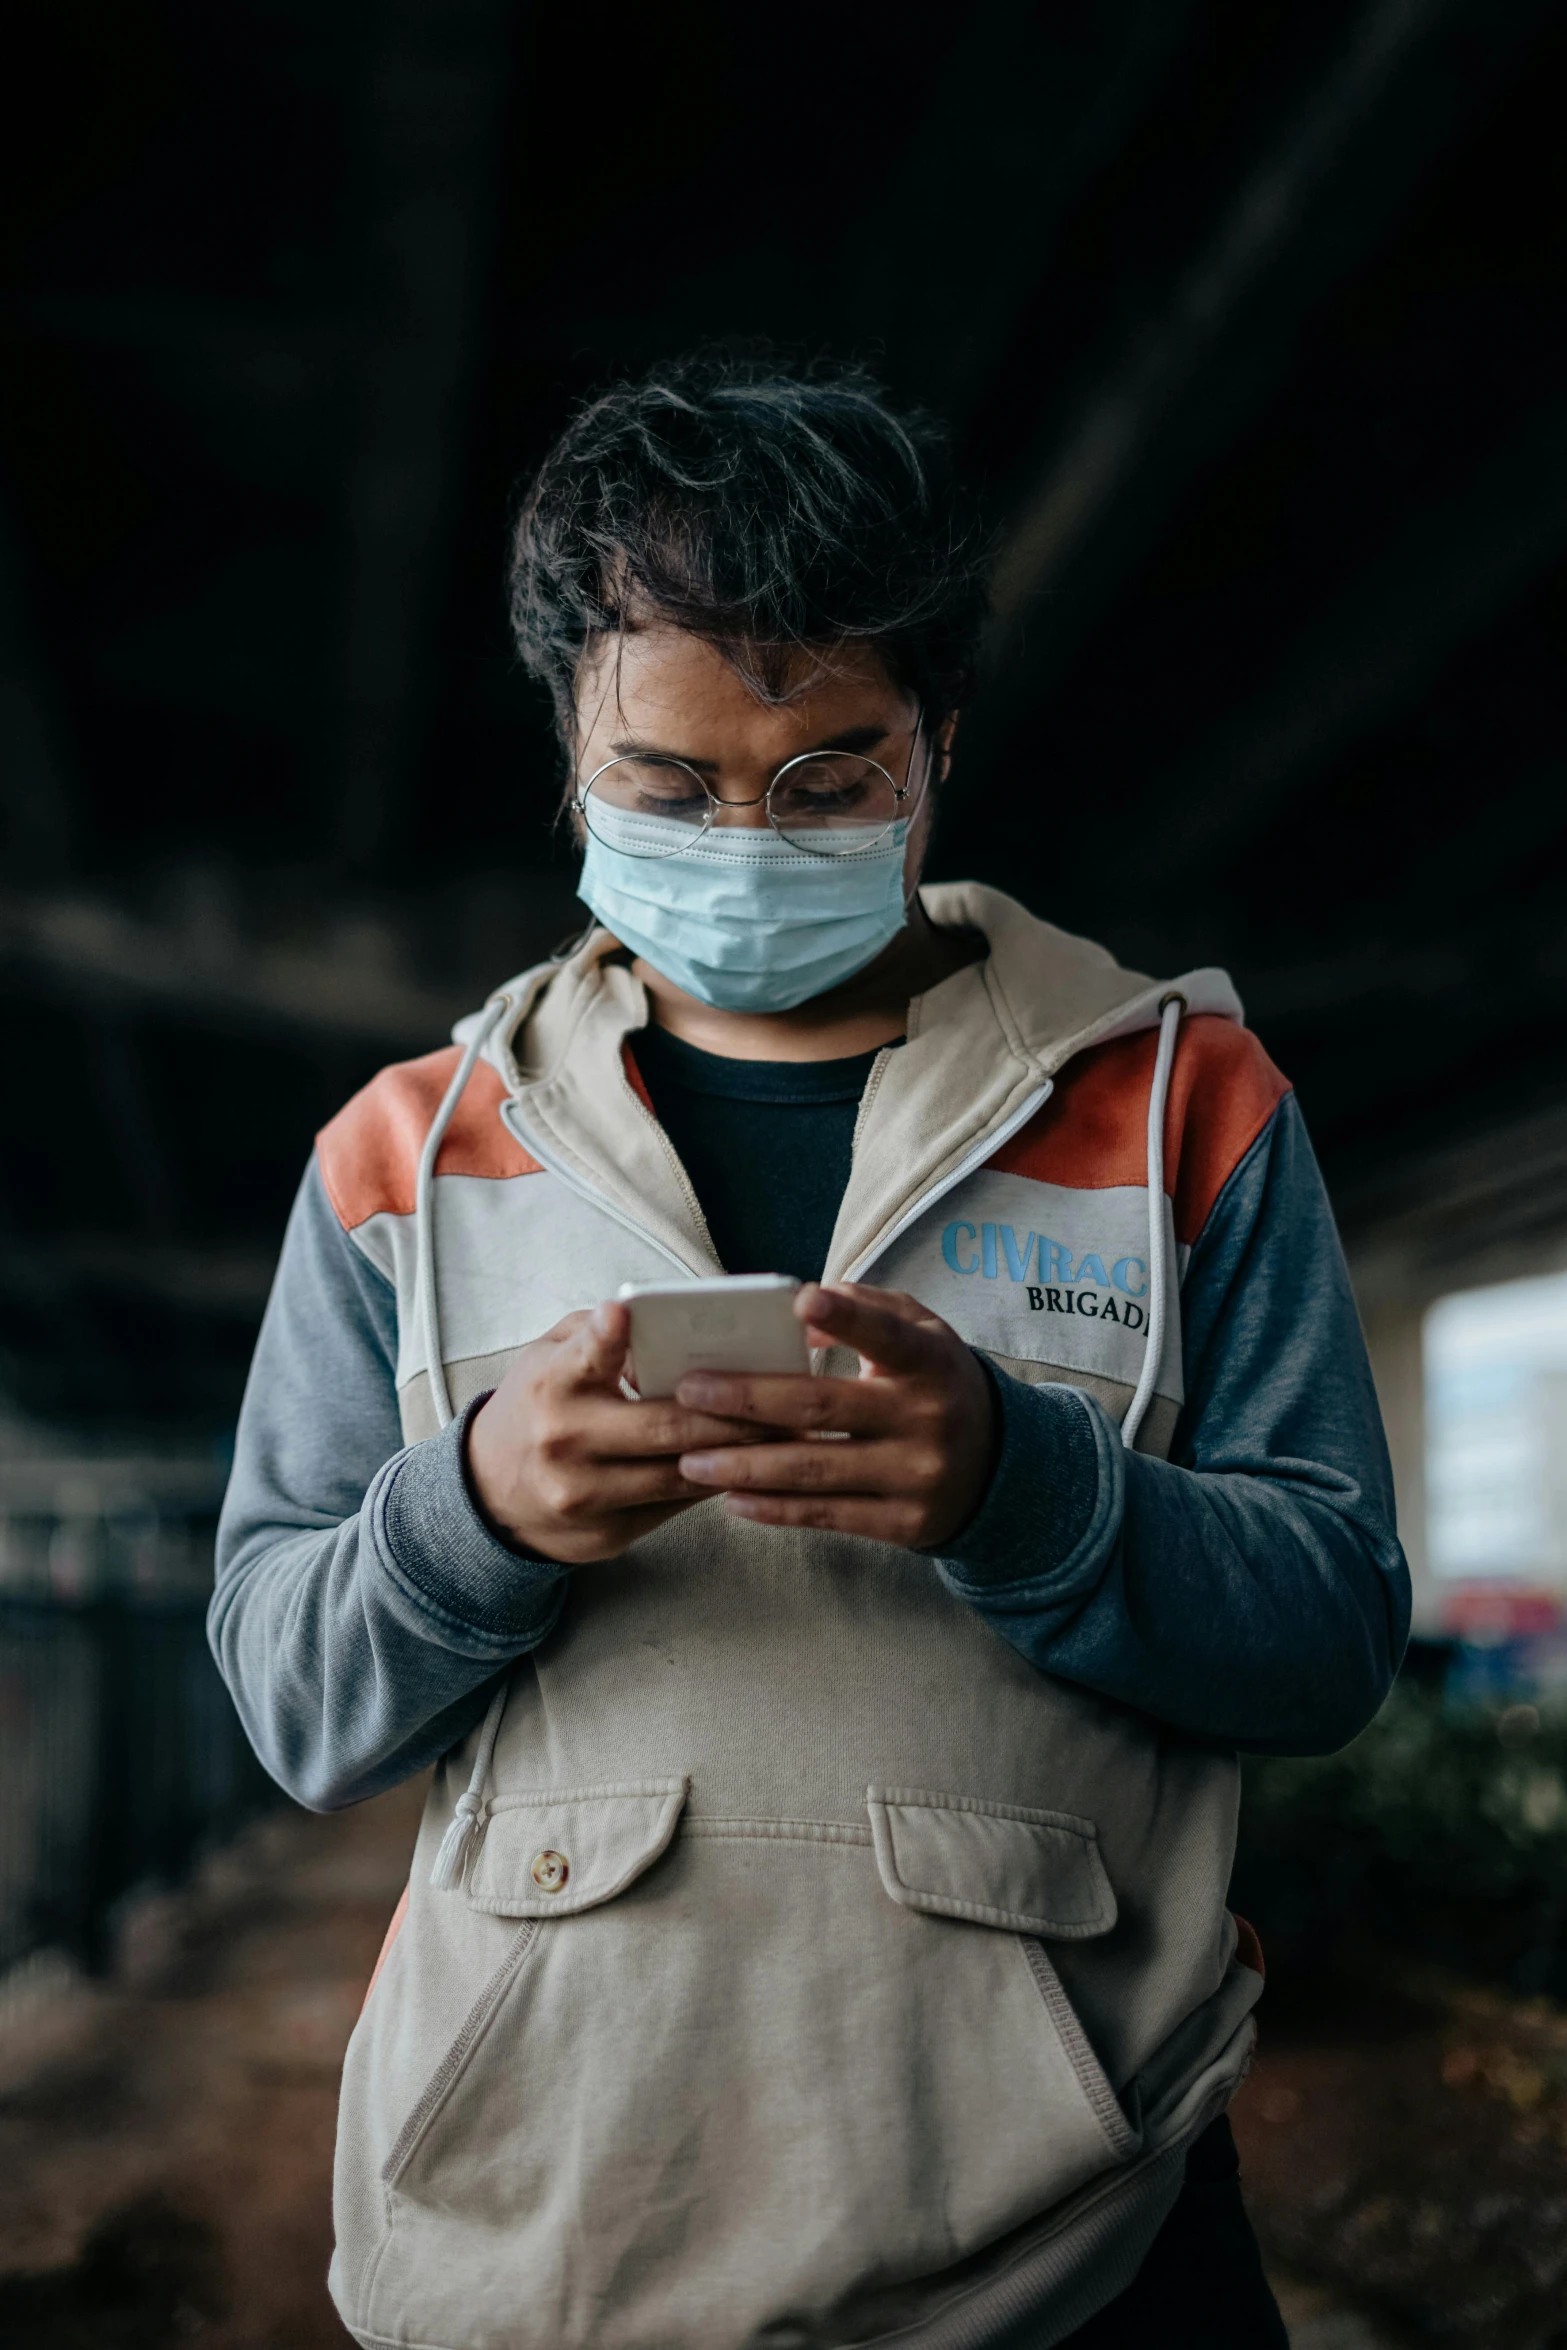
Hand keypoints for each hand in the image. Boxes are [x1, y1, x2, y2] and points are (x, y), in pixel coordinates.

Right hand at [465, 1302, 771, 1564]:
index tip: (622, 1315)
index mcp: (550, 1385)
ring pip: (680, 1474)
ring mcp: (584, 1496)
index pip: (581, 1357)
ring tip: (791, 1435)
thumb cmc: (538, 1405)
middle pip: (665, 1428)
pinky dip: (716, 1483)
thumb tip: (672, 1327)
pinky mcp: (606, 1534)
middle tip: (790, 1397)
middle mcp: (564, 1441)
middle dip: (736, 1415)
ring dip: (742, 1455)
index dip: (604, 1338)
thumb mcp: (550, 1356)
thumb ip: (600, 1335)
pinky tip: (751, 1467)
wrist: (489, 1493)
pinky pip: (675, 1507)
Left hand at [674, 1284, 998, 1549]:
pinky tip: (732, 1499)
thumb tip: (797, 1313)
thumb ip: (868, 1310)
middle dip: (747, 1400)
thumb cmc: (937, 1385)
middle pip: (822, 1407)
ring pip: (814, 1470)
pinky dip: (774, 1509)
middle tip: (687, 1393)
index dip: (846, 1319)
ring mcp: (916, 1475)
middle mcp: (927, 1419)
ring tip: (689, 1459)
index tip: (801, 1303)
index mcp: (930, 1361)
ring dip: (744, 1465)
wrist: (1000, 1468)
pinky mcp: (904, 1523)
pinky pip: (827, 1515)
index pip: (885, 1334)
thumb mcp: (922, 1335)